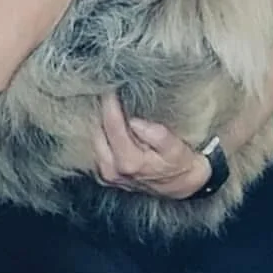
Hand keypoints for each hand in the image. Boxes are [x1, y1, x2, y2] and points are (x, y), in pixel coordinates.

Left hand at [92, 93, 210, 199]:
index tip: (111, 86)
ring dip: (99, 119)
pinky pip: (95, 146)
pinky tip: (107, 118)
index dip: (110, 103)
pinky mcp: (104, 173)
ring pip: (93, 138)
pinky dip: (100, 130)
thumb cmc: (179, 165)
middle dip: (102, 109)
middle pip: (97, 130)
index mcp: (129, 162)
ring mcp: (106, 173)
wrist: (179, 186)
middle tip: (108, 89)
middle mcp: (112, 170)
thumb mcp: (176, 150)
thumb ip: (159, 136)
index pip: (112, 125)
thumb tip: (135, 122)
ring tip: (108, 101)